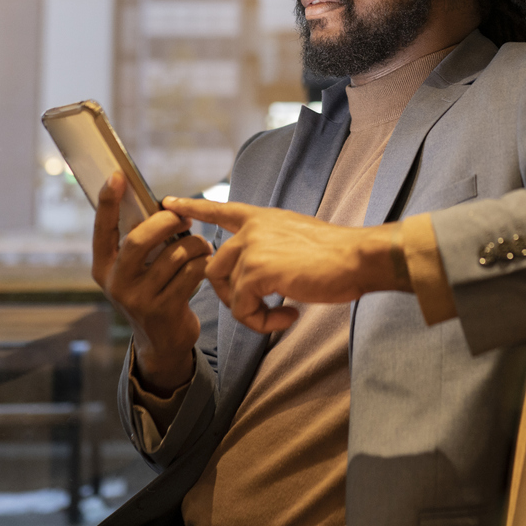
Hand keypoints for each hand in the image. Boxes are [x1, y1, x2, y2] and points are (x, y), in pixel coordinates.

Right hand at [92, 172, 211, 392]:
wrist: (162, 342)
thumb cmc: (152, 292)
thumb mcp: (135, 271)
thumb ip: (140, 243)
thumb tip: (161, 205)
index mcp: (103, 267)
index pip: (102, 229)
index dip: (107, 202)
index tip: (116, 176)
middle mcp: (115, 283)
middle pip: (139, 239)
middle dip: (166, 221)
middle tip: (183, 217)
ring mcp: (138, 299)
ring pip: (173, 255)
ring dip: (194, 244)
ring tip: (201, 245)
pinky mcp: (163, 310)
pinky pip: (190, 274)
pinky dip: (203, 263)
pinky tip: (205, 263)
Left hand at [162, 196, 405, 333]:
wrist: (356, 258)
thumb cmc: (335, 256)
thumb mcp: (295, 240)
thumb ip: (270, 248)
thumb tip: (256, 274)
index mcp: (262, 218)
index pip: (220, 209)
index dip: (193, 208)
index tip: (169, 204)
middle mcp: (252, 229)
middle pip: (214, 267)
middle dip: (230, 295)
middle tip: (263, 309)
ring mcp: (252, 247)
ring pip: (227, 290)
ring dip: (250, 312)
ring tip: (281, 314)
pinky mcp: (257, 270)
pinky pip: (242, 308)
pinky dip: (262, 322)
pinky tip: (289, 316)